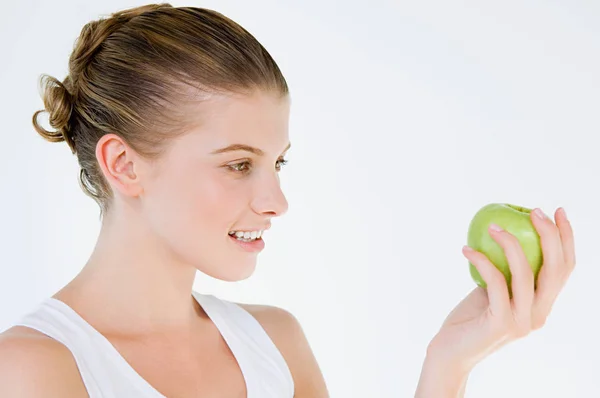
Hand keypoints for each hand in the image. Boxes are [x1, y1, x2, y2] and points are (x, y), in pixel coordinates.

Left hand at [427, 207, 575, 376]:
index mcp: (542, 305)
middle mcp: (539, 315)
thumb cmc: (469, 317)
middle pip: (555, 269)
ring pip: (526, 274)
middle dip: (549, 235)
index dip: (567, 238)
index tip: (557, 211)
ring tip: (492, 226)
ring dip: (510, 244)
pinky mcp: (501, 323)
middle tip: (532, 211)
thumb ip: (505, 270)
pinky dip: (482, 261)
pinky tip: (466, 249)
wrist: (451, 353)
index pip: (565, 269)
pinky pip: (495, 283)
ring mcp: (522, 321)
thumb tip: (505, 229)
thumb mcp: (492, 289)